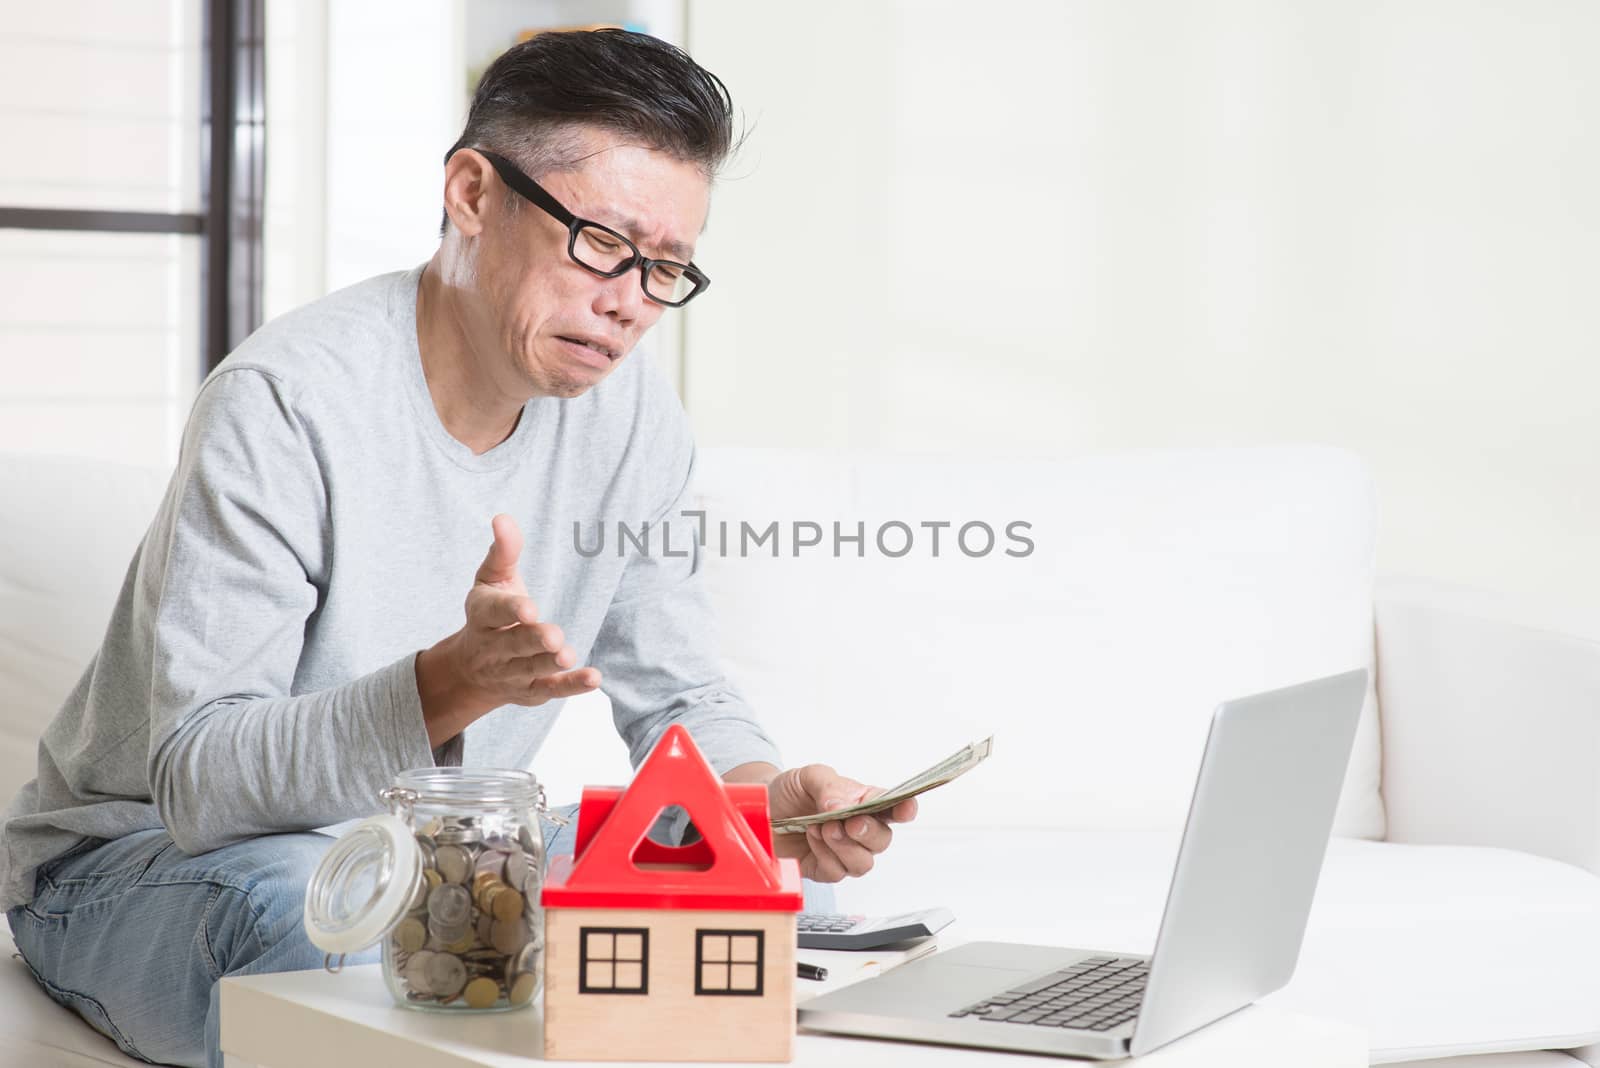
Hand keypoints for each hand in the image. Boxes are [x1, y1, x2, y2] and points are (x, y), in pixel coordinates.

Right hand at [416, 514, 599, 745]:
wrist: (470, 670)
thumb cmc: (490, 612)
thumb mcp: (492, 580)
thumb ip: (503, 552)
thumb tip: (503, 518)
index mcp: (482, 615)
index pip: (494, 612)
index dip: (511, 611)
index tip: (529, 608)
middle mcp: (492, 647)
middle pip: (513, 644)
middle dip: (532, 640)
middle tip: (554, 637)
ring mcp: (511, 672)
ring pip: (530, 669)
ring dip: (549, 664)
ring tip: (567, 655)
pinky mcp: (531, 690)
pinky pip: (551, 689)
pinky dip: (571, 686)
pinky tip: (594, 678)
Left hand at [765, 764, 918, 882]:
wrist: (762, 810)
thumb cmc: (791, 791)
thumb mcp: (809, 776)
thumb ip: (829, 786)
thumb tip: (842, 805)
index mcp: (865, 802)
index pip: (894, 807)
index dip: (906, 808)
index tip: (906, 808)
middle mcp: (860, 829)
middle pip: (883, 840)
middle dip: (869, 832)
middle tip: (850, 823)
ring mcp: (845, 852)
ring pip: (863, 862)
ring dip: (844, 846)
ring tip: (823, 828)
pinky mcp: (826, 869)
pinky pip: (836, 872)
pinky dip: (824, 854)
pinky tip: (812, 837)